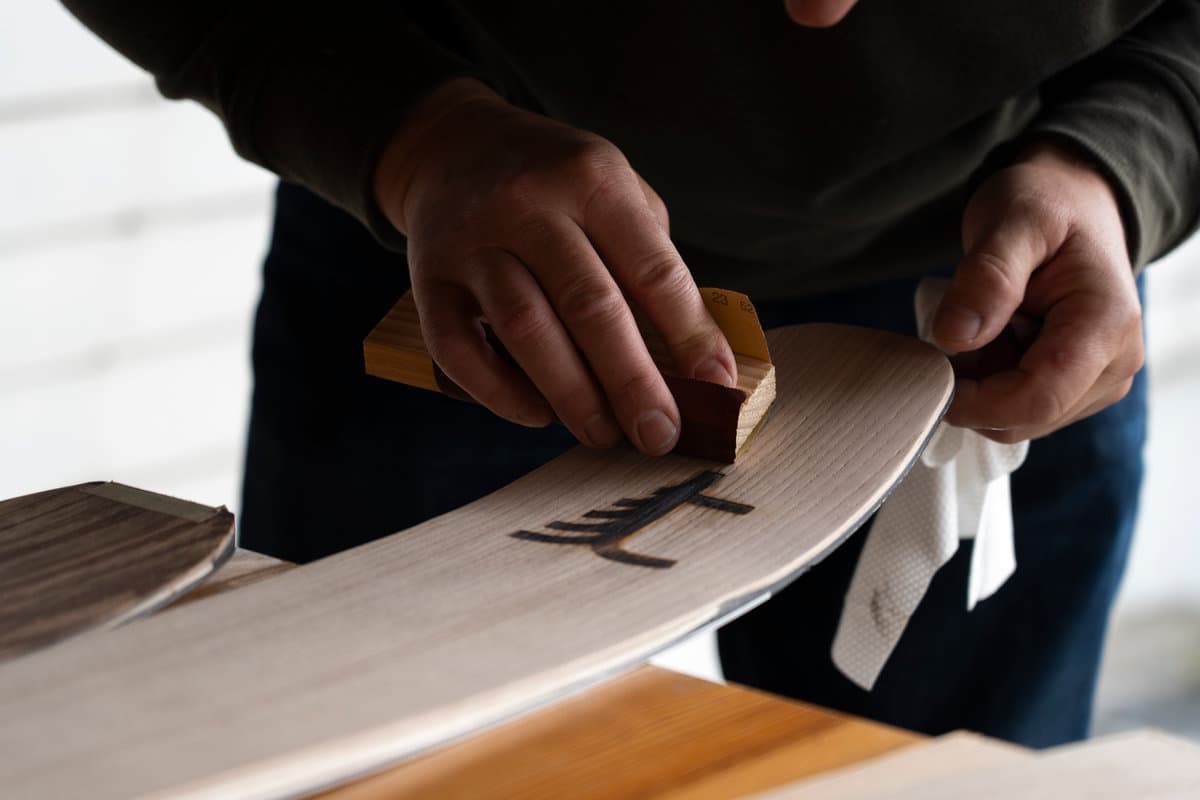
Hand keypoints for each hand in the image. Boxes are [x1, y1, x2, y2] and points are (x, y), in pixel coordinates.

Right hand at [374, 79, 736, 454]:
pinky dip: (499, 392)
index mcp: (593, 179)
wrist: (453, 146)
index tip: (717, 389)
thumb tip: (690, 360)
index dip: (690, 336)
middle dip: (631, 381)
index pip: (652, 269)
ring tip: (602, 433)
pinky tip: (536, 414)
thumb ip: (649, 259)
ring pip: (525, 327)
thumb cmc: (554, 183)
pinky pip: (458, 347)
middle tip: (658, 434)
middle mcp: (529, 204)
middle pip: (589, 304)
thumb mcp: (613, 188)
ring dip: (570, 393)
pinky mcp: (428, 277)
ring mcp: (472, 240)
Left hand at [931, 141, 1143, 442]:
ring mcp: (1097, 381)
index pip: (1040, 397)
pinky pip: (1018, 409)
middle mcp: (1114, 363)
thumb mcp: (1011, 222)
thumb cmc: (1045, 205)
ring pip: (1018, 420)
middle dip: (974, 392)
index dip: (979, 403)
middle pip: (1027, 416)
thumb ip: (987, 278)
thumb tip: (954, 337)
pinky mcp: (1076, 388)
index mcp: (1106, 323)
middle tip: (951, 331)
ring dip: (980, 387)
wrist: (1070, 202)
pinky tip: (988, 341)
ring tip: (978, 326)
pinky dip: (988, 384)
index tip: (931, 377)